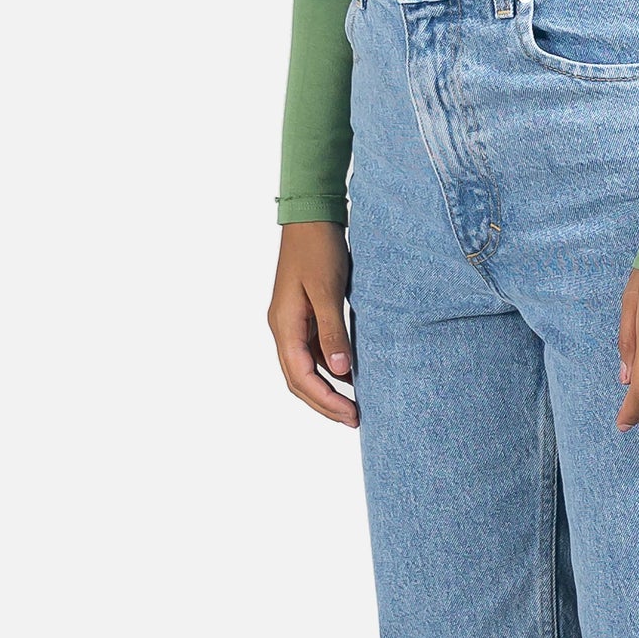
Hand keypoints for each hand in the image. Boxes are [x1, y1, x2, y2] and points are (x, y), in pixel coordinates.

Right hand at [268, 222, 356, 426]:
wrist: (312, 217)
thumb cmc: (318, 249)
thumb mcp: (328, 290)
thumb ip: (333, 331)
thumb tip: (341, 370)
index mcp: (284, 325)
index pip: (300, 377)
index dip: (325, 400)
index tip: (351, 415)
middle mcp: (283, 329)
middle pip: (299, 381)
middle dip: (325, 404)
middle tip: (355, 419)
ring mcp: (292, 324)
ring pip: (305, 370)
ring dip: (327, 390)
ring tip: (354, 406)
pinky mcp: (304, 318)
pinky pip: (314, 354)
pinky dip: (330, 370)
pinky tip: (351, 376)